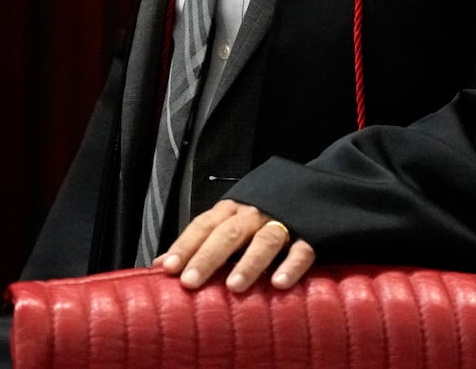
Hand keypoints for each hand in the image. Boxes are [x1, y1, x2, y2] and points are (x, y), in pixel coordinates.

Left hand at [156, 199, 315, 292]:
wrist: (318, 189)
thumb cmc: (263, 215)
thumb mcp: (231, 221)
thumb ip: (200, 243)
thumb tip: (158, 267)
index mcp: (233, 209)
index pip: (204, 225)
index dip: (186, 245)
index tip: (167, 268)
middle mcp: (255, 213)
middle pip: (229, 232)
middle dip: (208, 256)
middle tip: (191, 282)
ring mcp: (285, 222)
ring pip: (265, 240)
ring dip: (249, 262)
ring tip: (234, 287)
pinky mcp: (312, 234)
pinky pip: (302, 250)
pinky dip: (291, 265)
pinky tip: (279, 284)